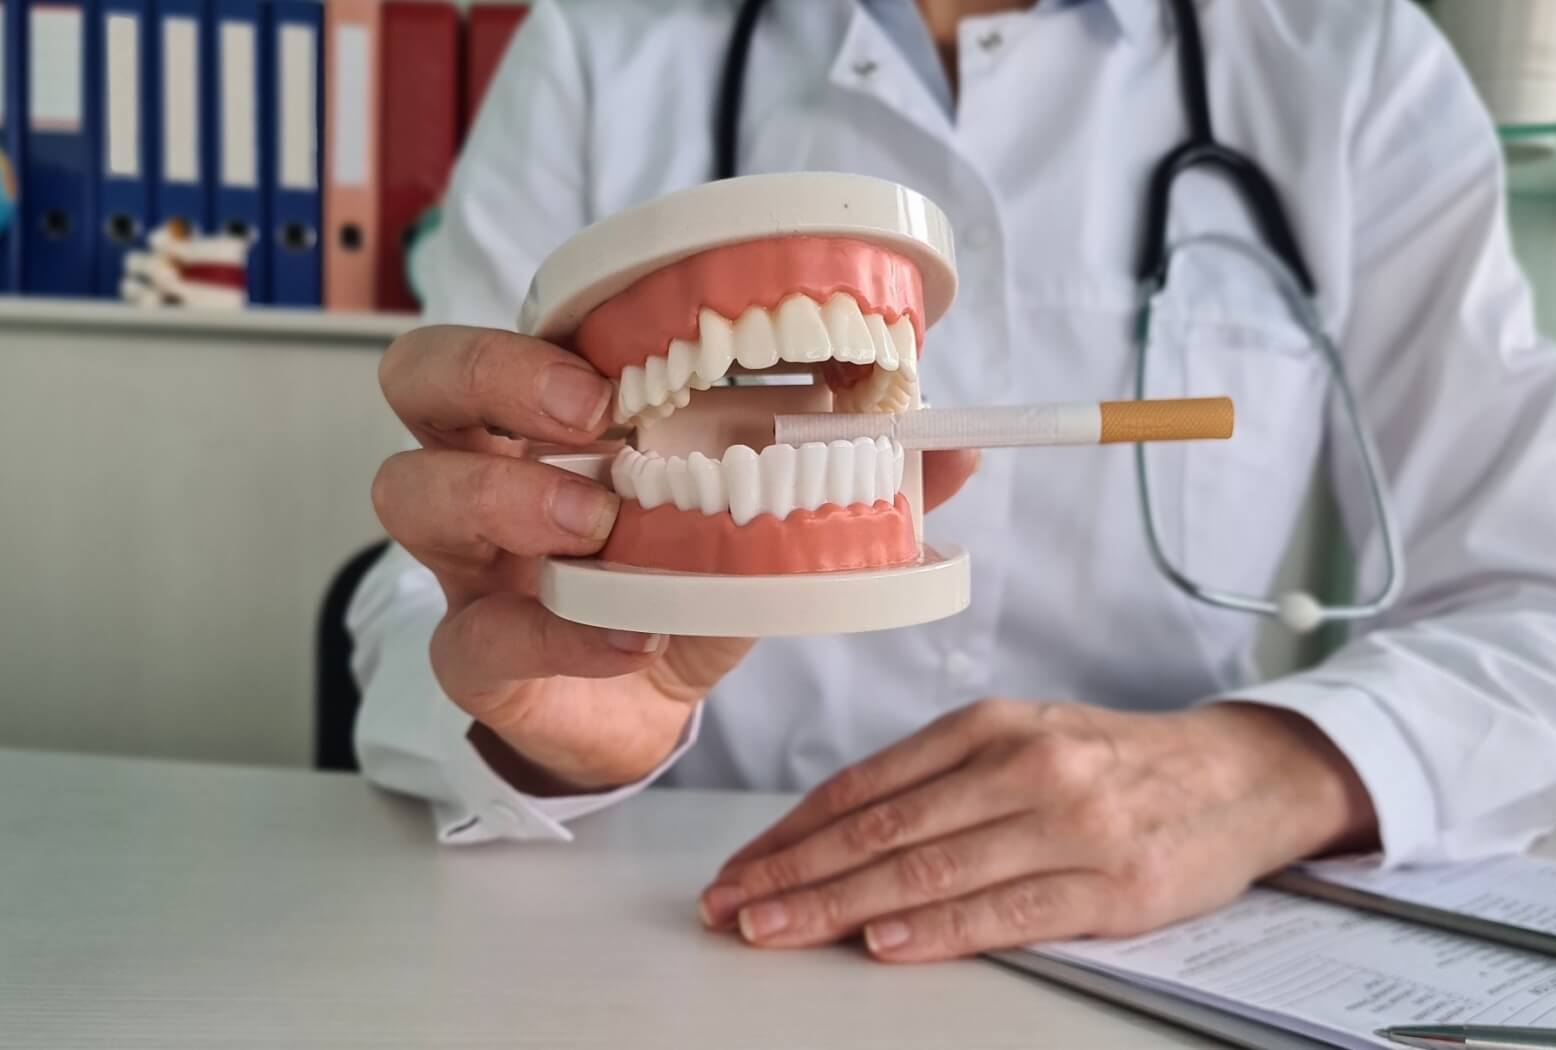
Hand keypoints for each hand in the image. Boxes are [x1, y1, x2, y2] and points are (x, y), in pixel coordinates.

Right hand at [374, 325, 978, 790]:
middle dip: (494, 375)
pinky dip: (556, 634)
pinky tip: (625, 639)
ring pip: (411, 493)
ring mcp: (468, 560)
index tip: (626, 349)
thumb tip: (955, 447)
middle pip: (422, 379)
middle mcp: (490, 466)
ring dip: (507, 497)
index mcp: (553, 414)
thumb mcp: (757, 521)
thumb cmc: (677, 583)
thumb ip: (843, 480)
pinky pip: (475, 636)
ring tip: (597, 525)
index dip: (542, 324)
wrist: (634, 703)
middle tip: (588, 414)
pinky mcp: (477, 651)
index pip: (511, 326)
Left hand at [699, 699, 1376, 961]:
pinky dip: (939, 931)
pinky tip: (884, 945)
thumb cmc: (1114, 761)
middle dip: (795, 873)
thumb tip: (838, 833)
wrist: (1238, 775)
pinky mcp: (1110, 884)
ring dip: (842, 907)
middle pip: (884, 828)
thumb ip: (940, 780)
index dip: (792, 831)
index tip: (739, 868)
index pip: (865, 785)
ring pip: (930, 869)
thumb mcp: (1025, 740)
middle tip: (731, 907)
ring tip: (776, 930)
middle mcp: (1021, 765)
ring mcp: (1067, 823)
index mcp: (989, 726)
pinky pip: (1007, 910)